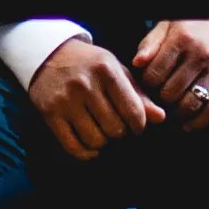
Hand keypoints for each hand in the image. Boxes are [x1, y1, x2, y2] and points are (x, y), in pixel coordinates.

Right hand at [28, 38, 164, 160]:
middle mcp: (84, 84)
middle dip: (119, 132)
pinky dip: (86, 153)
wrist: (48, 55)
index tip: (136, 126)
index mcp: (106, 70)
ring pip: (95, 140)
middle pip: (115, 129)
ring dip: (102, 142)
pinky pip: (73, 146)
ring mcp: (65, 100)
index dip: (139, 125)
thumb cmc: (90, 65)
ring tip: (101, 131)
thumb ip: (138, 95)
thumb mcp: (116, 71)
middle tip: (115, 126)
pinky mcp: (49, 113)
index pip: (133, 111)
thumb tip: (160, 118)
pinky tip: (90, 147)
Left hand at [130, 18, 208, 128]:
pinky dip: (198, 122)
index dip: (147, 84)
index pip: (153, 74)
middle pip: (169, 93)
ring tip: (174, 110)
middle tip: (163, 97)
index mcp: (182, 39)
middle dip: (162, 99)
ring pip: (189, 105)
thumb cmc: (198, 28)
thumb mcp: (171, 26)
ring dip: (178, 114)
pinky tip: (189, 123)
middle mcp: (200, 54)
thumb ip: (151, 43)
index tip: (151, 84)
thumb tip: (136, 63)